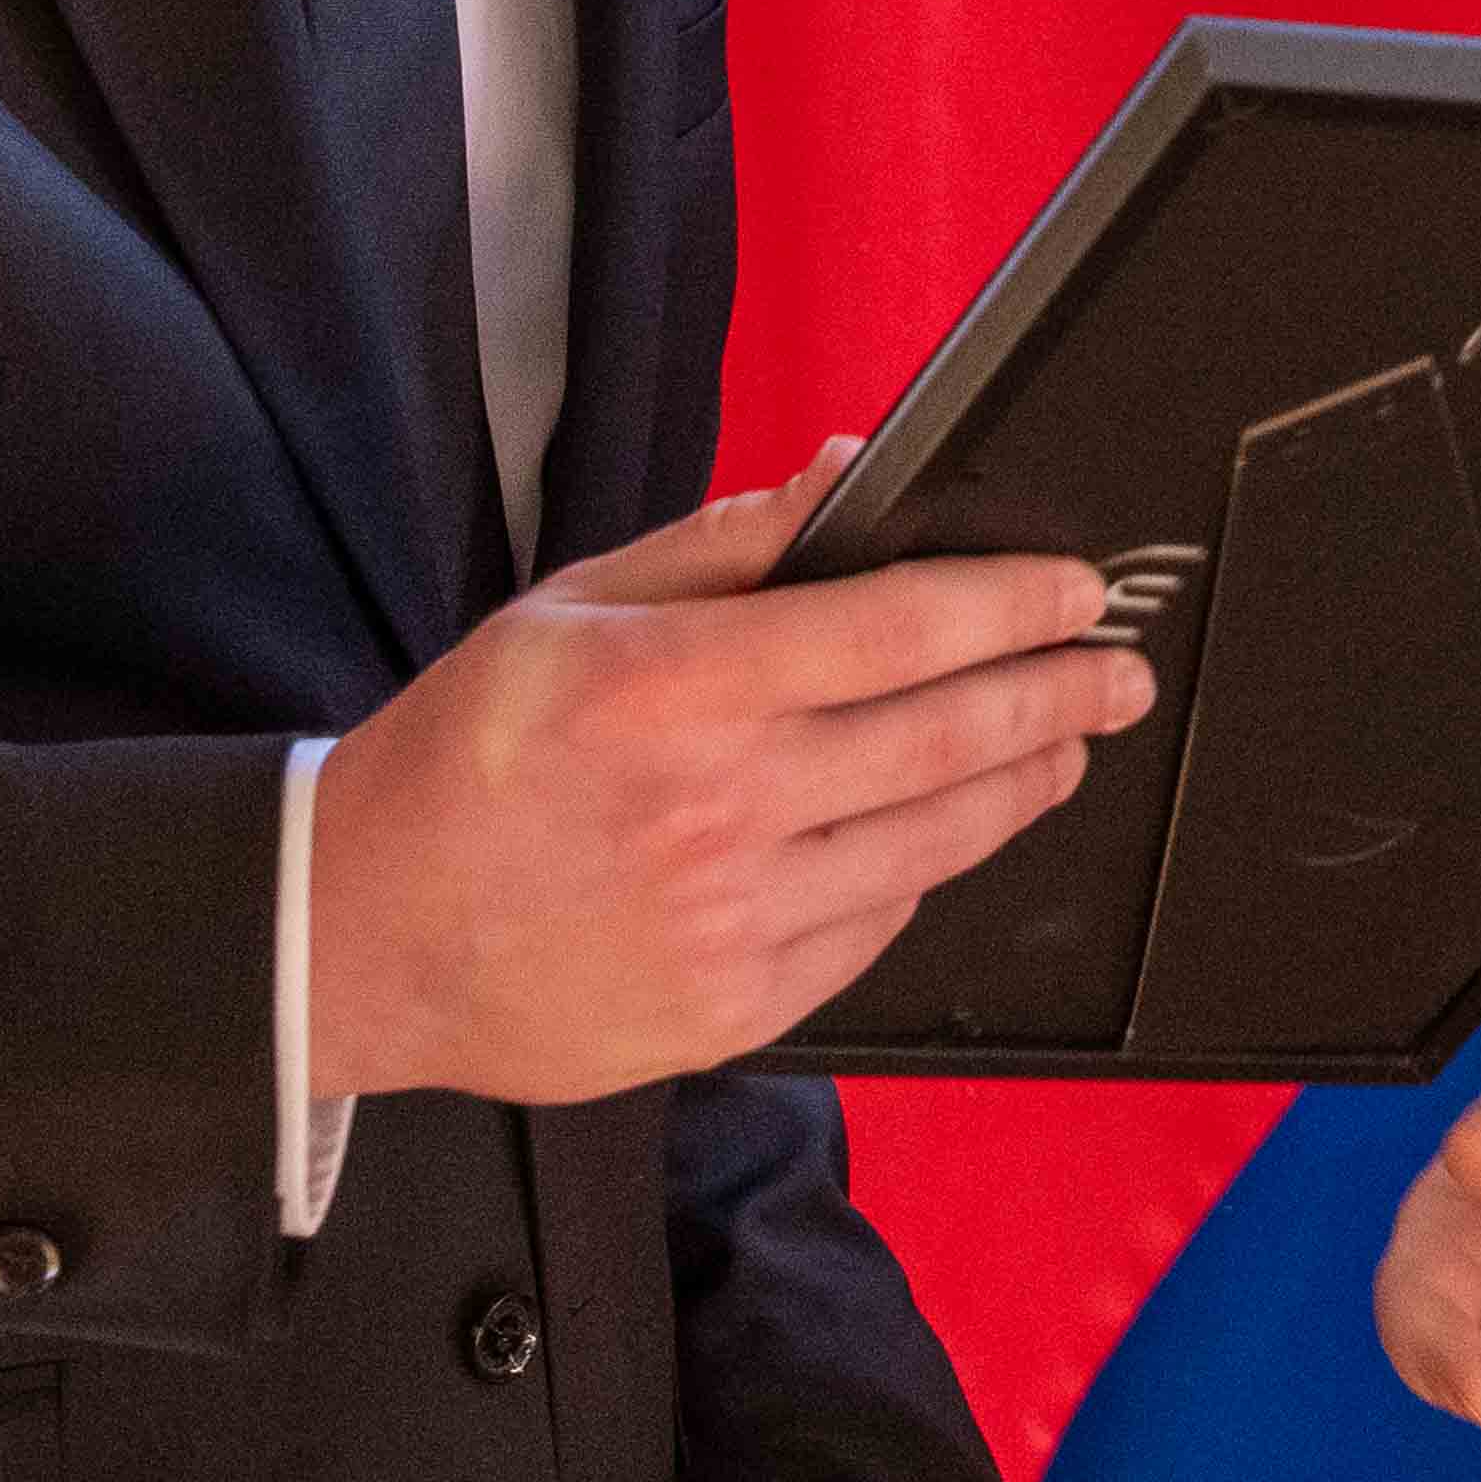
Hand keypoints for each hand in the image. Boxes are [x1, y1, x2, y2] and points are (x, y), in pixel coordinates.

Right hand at [306, 438, 1157, 1104]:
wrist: (362, 931)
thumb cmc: (468, 755)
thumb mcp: (578, 605)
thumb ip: (729, 542)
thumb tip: (846, 474)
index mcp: (679, 688)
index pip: (900, 629)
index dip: (1012, 604)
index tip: (1076, 589)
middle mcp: (719, 807)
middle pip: (947, 738)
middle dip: (1058, 695)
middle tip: (1117, 673)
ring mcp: (733, 920)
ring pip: (933, 842)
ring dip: (1023, 786)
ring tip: (1065, 746)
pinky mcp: (734, 1007)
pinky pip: (873, 927)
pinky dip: (925, 870)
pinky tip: (946, 834)